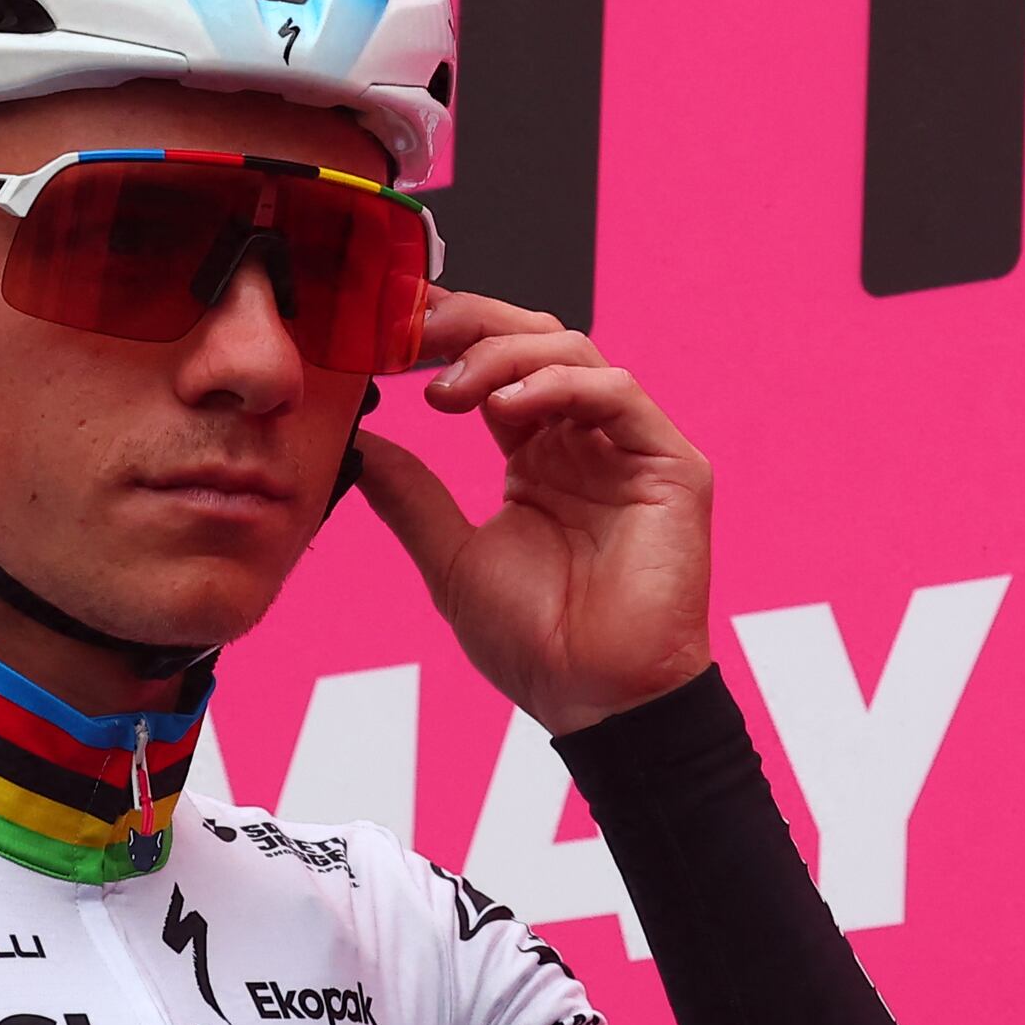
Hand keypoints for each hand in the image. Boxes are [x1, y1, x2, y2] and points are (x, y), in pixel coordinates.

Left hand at [350, 290, 717, 736]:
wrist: (597, 700)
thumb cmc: (536, 643)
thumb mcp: (451, 559)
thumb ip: (411, 496)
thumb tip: (355, 443)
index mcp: (537, 457)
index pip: (494, 368)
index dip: (445, 341)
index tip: (385, 332)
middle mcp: (584, 441)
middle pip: (533, 341)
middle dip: (470, 325)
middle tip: (411, 332)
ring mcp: (629, 448)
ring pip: (572, 354)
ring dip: (504, 355)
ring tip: (450, 389)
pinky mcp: (669, 464)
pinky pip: (617, 393)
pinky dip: (560, 384)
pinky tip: (507, 403)